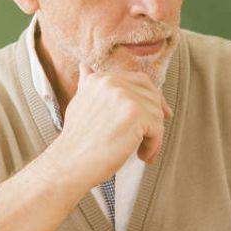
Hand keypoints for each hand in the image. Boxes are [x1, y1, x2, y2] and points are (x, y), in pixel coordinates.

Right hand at [50, 62, 172, 187]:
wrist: (69, 162)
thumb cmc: (77, 140)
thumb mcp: (81, 103)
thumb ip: (88, 84)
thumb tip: (85, 67)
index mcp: (101, 79)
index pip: (140, 81)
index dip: (153, 97)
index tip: (160, 113)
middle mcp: (113, 82)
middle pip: (152, 95)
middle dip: (156, 117)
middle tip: (152, 136)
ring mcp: (125, 96)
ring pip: (156, 114)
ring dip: (153, 136)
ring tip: (142, 151)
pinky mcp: (135, 114)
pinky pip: (157, 129)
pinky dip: (153, 146)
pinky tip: (142, 155)